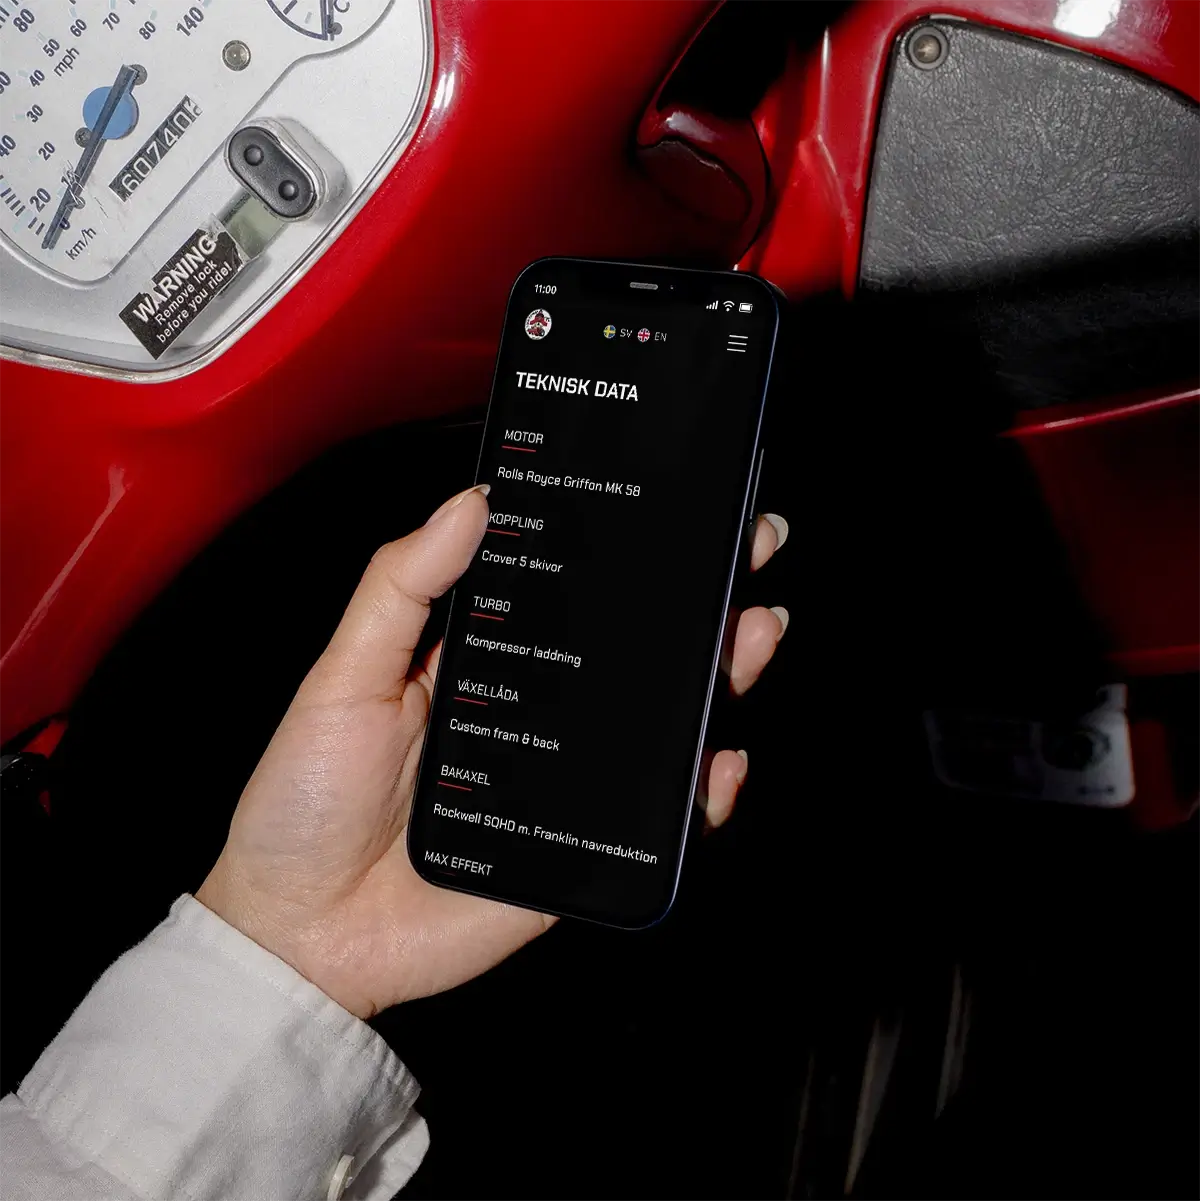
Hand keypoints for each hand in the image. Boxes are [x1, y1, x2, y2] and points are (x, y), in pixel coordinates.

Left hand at [197, 486, 788, 1017]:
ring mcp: (562, 784)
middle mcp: (535, 716)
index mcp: (484, 663)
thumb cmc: (303, 803)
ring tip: (750, 634)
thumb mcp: (343, 676)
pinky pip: (654, 821)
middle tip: (746, 548)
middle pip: (633, 654)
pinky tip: (720, 760)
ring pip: (657, 727)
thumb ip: (402, 587)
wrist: (299, 935)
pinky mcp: (575, 850)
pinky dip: (700, 795)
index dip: (625, 552)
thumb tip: (468, 503)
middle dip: (699, 602)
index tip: (675, 505)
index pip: (571, 593)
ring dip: (719, 678)